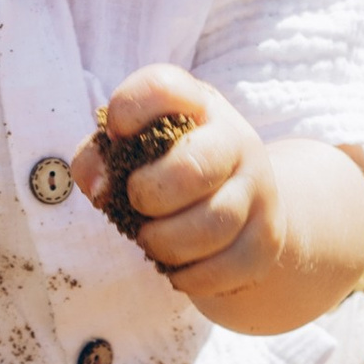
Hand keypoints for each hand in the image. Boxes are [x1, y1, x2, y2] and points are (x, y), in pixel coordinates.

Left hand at [73, 65, 363, 331]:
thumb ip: (100, 157)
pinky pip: (225, 267)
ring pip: (213, 222)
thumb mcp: (136, 153)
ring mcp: (258, 190)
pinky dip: (189, 276)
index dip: (128, 108)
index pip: (163, 87)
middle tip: (137, 202)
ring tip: (152, 241)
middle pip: (196, 165)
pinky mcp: (265, 239)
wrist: (247, 213)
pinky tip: (176, 269)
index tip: (115, 132)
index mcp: (196, 106)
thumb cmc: (170, 176)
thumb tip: (98, 184)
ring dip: (166, 242)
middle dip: (151, 193)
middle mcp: (235, 140)